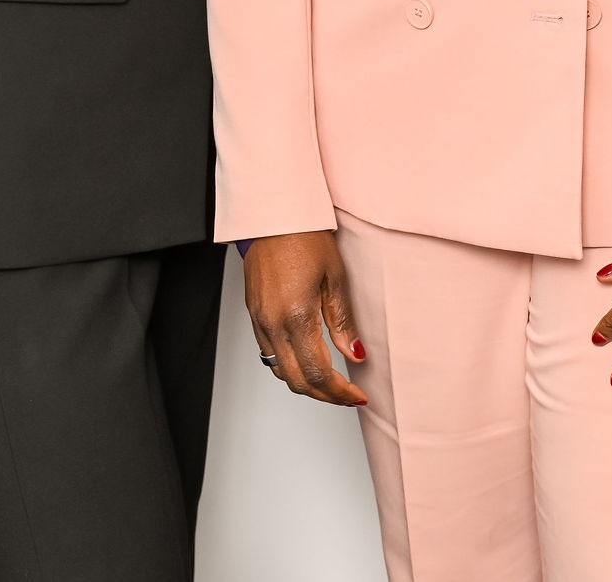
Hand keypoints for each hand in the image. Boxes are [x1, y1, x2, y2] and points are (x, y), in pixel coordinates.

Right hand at [242, 230, 367, 406]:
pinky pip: (269, 354)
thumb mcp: (335, 277)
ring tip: (332, 383)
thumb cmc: (305, 237)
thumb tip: (355, 353)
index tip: (358, 396)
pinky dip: (289, 366)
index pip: (318, 373)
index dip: (339, 392)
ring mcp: (259, 321)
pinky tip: (307, 360)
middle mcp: (272, 324)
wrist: (273, 216)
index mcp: (296, 316)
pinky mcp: (253, 314)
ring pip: (280, 371)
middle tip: (348, 396)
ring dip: (306, 384)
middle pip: (297, 381)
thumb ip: (343, 321)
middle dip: (324, 395)